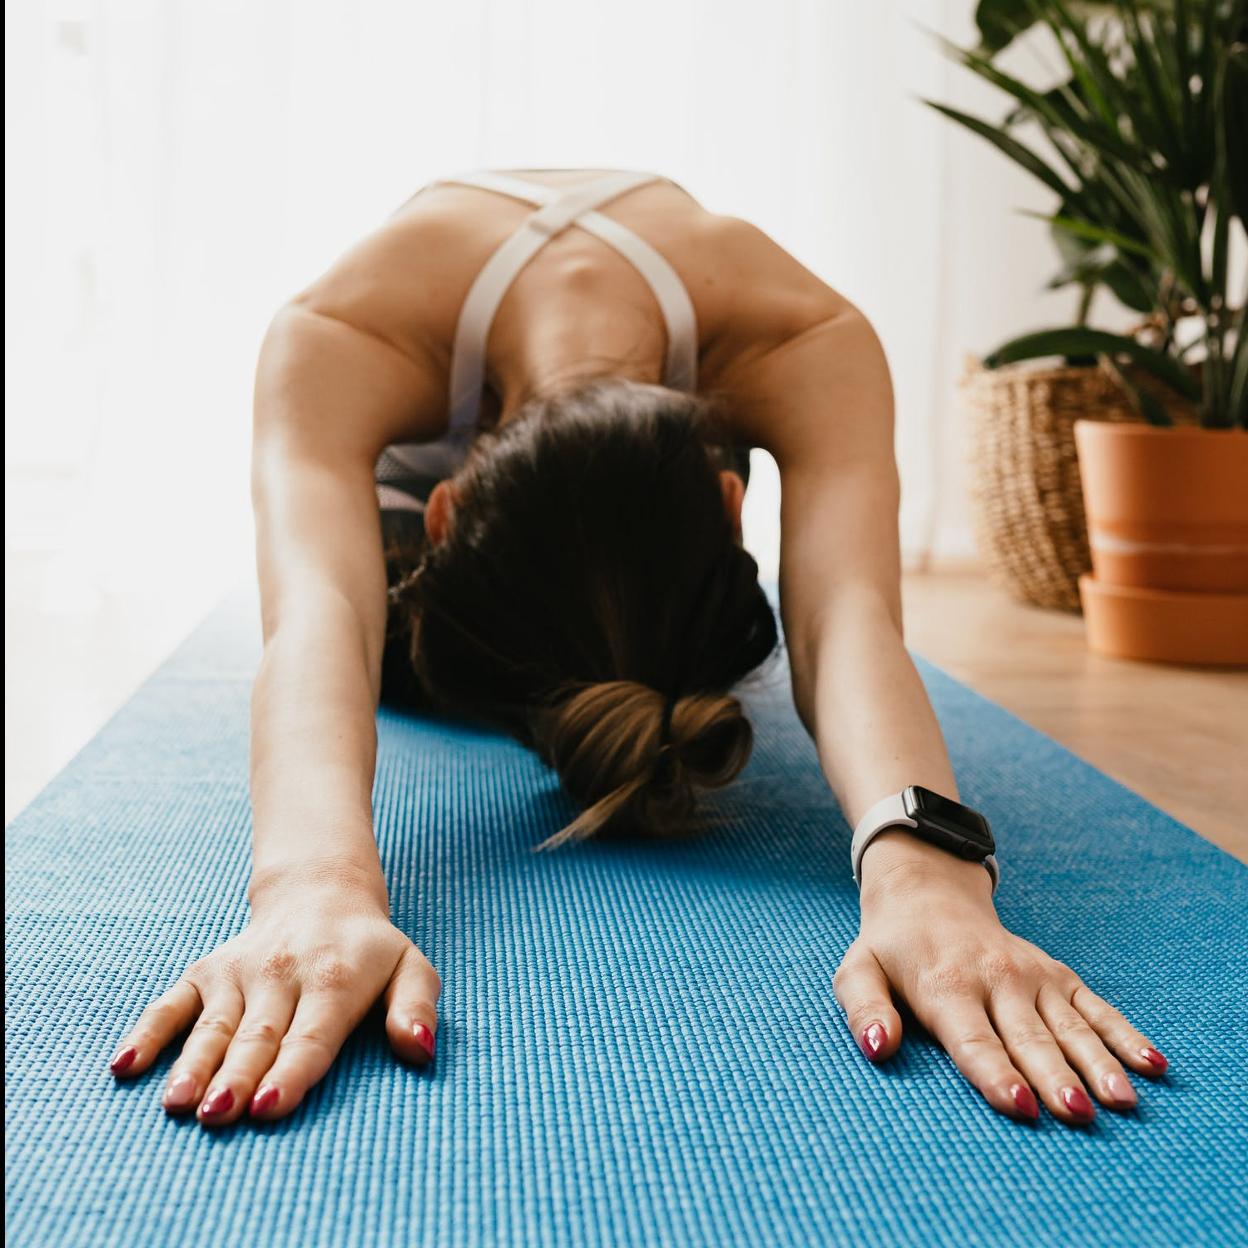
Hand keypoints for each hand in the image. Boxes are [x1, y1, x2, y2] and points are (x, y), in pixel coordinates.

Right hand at [106, 860, 441, 1125]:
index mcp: (334, 979)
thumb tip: (420, 1050)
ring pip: (213, 1026)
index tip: (267, 1107)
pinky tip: (126, 1067)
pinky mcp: (207, 972)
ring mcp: (239, 972)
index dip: (290, 1074)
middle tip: (218, 1116)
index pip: (310, 1036)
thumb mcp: (410, 968)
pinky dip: (148, 1033)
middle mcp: (282, 975)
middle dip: (237, 1078)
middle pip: (257, 1037)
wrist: (321, 894)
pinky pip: (172, 1004)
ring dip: (193, 1065)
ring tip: (177, 1103)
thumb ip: (417, 1008)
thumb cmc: (369, 950)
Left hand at [832, 831, 1168, 1125]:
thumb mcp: (858, 971)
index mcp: (945, 985)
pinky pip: (1094, 1005)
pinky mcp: (1056, 973)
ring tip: (1123, 1100)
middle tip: (1079, 1115)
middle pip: (1028, 1038)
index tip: (1020, 1106)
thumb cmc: (891, 948)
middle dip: (1054, 1078)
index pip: (973, 1040)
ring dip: (1098, 1063)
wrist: (927, 893)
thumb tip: (878, 1048)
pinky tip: (1152, 1064)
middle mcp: (995, 979)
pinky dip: (1124, 1033)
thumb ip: (865, 1009)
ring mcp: (1031, 975)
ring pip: (1069, 1025)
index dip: (996, 1074)